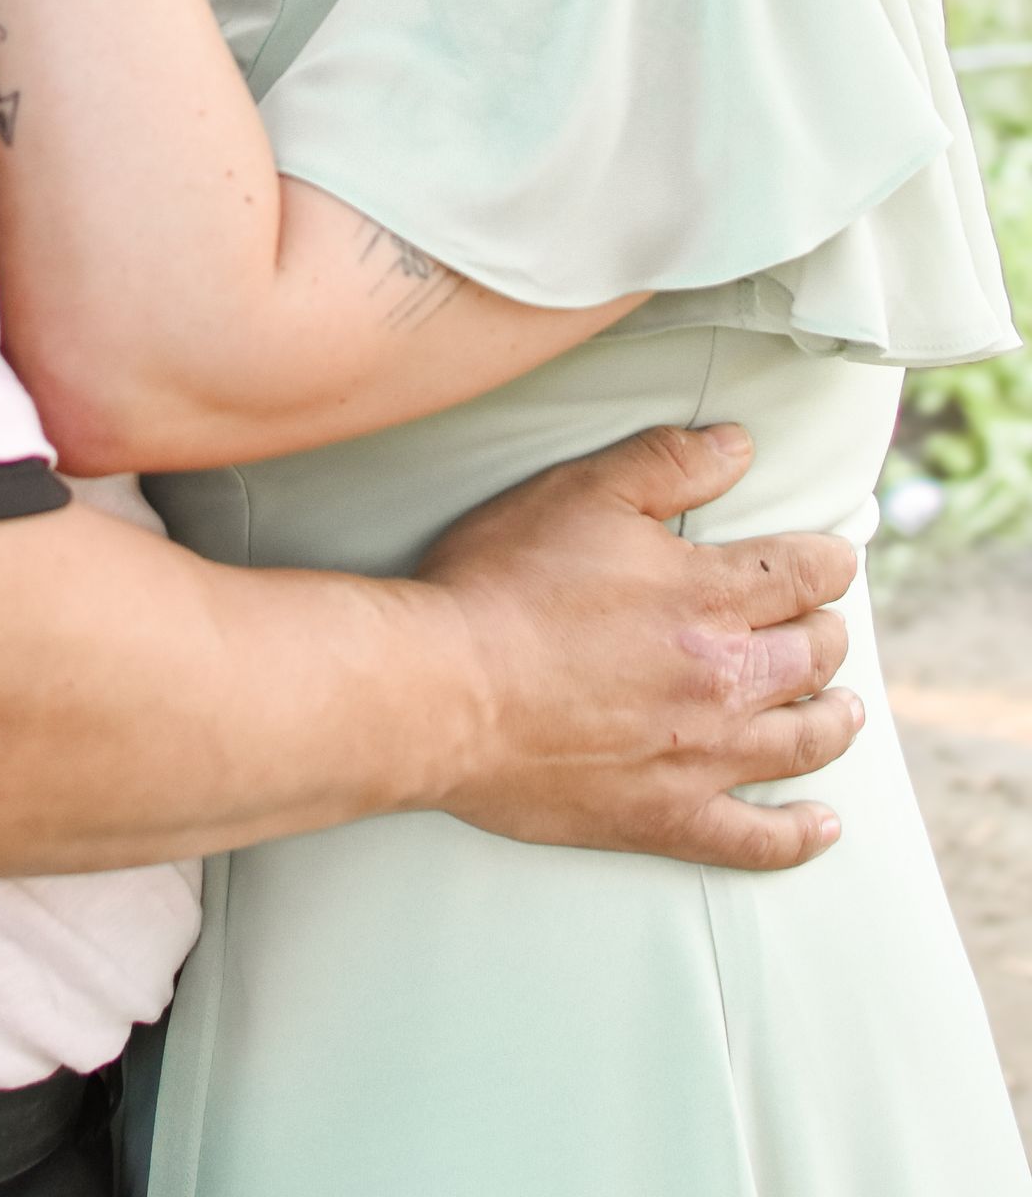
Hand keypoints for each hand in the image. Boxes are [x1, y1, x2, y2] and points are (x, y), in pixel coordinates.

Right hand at [417, 422, 862, 869]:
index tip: (833, 559)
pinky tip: (822, 826)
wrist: (442, 690)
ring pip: (803, 740)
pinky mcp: (666, 817)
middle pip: (813, 655)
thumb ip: (667, 463)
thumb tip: (739, 445)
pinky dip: (799, 836)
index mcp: (707, 595)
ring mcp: (700, 756)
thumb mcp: (580, 492)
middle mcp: (723, 678)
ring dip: (834, 719)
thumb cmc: (502, 583)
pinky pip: (757, 841)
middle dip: (828, 633)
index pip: (804, 574)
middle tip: (824, 627)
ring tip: (845, 709)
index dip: (827, 561)